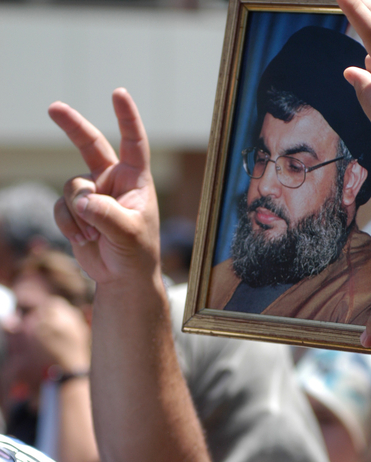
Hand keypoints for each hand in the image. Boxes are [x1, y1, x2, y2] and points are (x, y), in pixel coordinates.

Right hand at [48, 89, 159, 285]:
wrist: (123, 278)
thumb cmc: (137, 254)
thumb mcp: (128, 234)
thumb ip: (106, 215)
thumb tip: (82, 201)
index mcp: (135, 180)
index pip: (133, 143)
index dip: (126, 118)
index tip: (118, 94)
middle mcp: (113, 181)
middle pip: (90, 145)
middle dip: (72, 126)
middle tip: (53, 108)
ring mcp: (92, 194)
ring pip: (72, 187)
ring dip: (79, 214)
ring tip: (94, 235)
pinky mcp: (76, 210)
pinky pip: (61, 207)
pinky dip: (68, 224)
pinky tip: (82, 240)